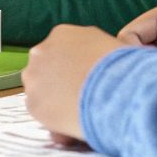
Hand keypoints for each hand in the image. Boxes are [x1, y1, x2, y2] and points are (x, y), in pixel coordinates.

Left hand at [22, 25, 125, 141]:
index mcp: (62, 33)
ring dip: (54, 100)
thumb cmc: (123, 69)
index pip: (61, 52)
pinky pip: (42, 113)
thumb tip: (101, 62)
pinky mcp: (33, 103)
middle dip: (59, 82)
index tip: (85, 80)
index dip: (73, 69)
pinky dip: (54, 120)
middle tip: (80, 98)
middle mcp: (41, 51)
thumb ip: (96, 50)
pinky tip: (73, 123)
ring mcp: (34, 77)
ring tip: (78, 112)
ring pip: (41, 90)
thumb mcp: (110, 46)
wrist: (118, 91)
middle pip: (46, 69)